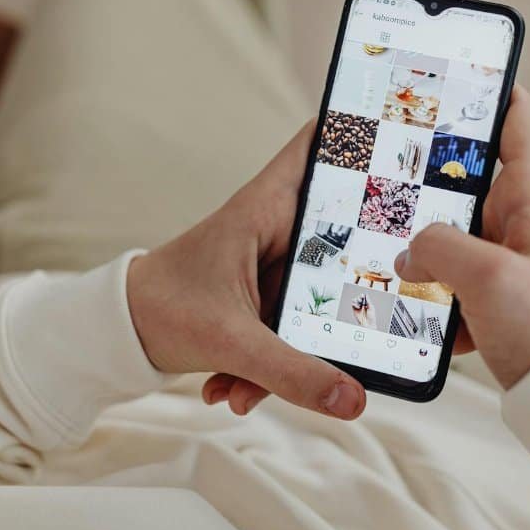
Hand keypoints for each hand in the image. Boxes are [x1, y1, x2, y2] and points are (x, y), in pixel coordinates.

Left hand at [127, 121, 366, 419]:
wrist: (117, 333)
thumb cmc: (160, 309)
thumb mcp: (228, 341)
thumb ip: (289, 371)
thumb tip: (352, 399)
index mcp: (266, 208)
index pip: (320, 143)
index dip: (364, 129)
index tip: (412, 140)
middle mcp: (278, 226)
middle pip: (346, 230)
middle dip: (358, 286)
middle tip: (380, 320)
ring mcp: (277, 262)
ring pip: (324, 291)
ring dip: (302, 347)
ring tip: (248, 385)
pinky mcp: (271, 296)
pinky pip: (298, 323)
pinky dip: (274, 363)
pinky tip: (235, 391)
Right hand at [351, 294, 375, 328]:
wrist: (368, 323)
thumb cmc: (371, 317)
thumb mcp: (371, 308)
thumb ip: (368, 301)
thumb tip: (366, 295)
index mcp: (367, 304)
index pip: (363, 298)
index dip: (362, 296)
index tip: (362, 295)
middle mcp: (362, 305)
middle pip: (359, 298)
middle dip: (359, 298)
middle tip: (361, 300)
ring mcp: (358, 308)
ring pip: (355, 301)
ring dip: (356, 300)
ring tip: (358, 302)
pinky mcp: (355, 310)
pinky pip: (353, 305)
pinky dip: (354, 304)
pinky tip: (358, 306)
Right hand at [395, 86, 529, 388]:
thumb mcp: (490, 277)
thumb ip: (439, 247)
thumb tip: (409, 248)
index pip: (515, 118)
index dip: (484, 88)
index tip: (444, 71)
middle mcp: (518, 217)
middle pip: (463, 174)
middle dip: (422, 171)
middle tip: (376, 159)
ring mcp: (502, 255)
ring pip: (445, 227)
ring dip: (414, 235)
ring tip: (372, 232)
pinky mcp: (487, 291)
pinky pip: (444, 272)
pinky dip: (422, 280)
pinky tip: (395, 291)